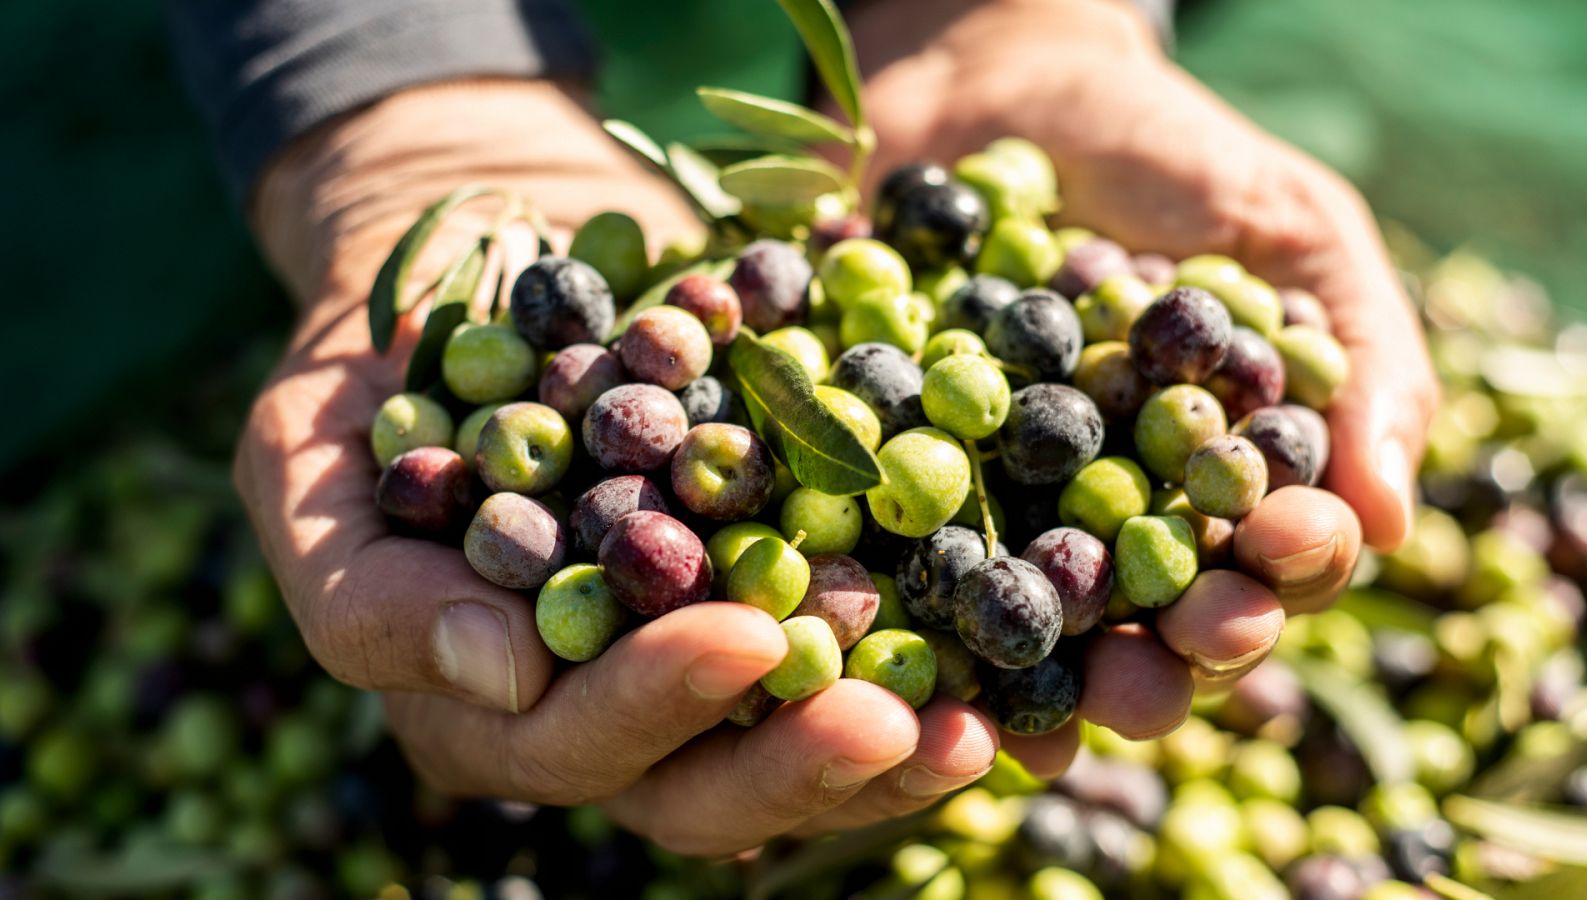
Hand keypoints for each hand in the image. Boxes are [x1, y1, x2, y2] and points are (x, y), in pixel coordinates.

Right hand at [236, 79, 1012, 856]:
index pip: (568, 743)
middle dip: (797, 762)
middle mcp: (598, 708)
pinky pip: (866, 655)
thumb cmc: (377, 366)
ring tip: (983, 722)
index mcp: (483, 699)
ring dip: (893, 746)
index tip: (742, 637)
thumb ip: (367, 583)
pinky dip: (942, 661)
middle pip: (701, 786)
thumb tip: (501, 676)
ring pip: (796, 748)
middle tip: (900, 721)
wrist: (499, 259)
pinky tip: (1017, 660)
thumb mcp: (302, 455)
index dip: (653, 706)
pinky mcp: (782, 594)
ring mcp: (697, 661)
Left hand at [844, 0, 1436, 724]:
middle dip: (1155, 667)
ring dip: (1027, 681)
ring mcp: (993, 515)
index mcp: (1214, 487)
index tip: (1273, 564)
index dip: (1275, 581)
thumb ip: (1353, 353)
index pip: (1262, 567)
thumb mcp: (1284, 226)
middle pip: (1141, 632)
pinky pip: (885, 562)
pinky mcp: (884, 486)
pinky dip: (884, 604)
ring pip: (1018, 631)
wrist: (993, 84)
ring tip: (1029, 714)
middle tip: (1146, 676)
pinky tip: (884, 640)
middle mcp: (1107, 525)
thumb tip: (1387, 513)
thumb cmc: (1163, 154)